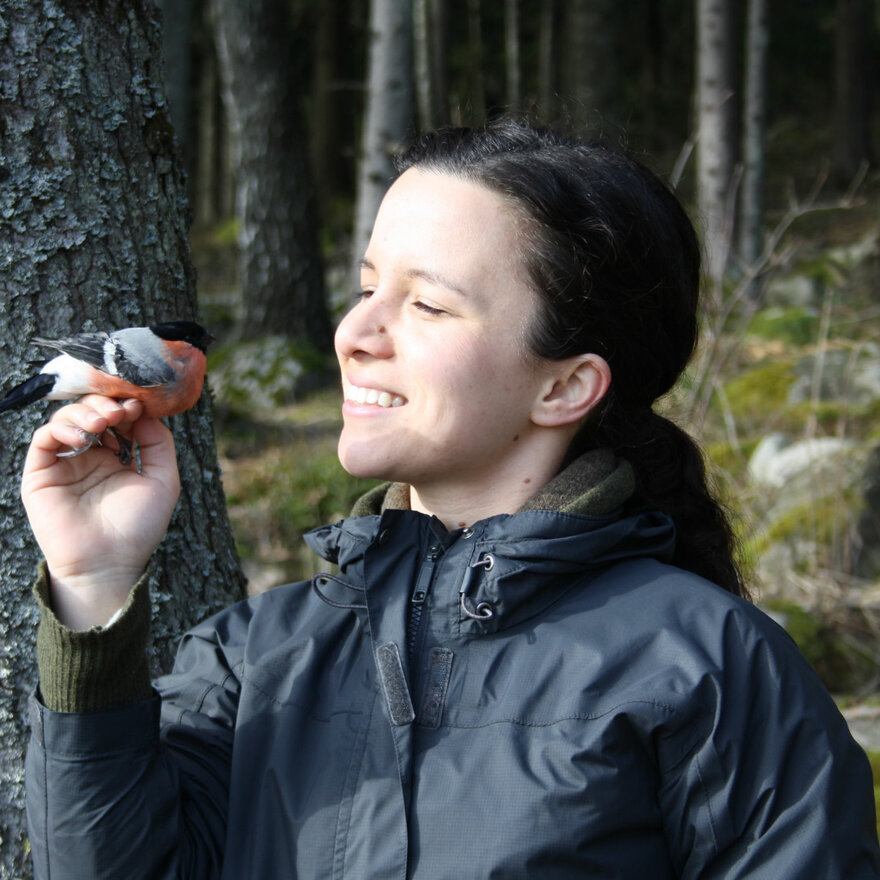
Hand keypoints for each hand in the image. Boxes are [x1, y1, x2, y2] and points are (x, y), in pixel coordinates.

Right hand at [21, 395, 180, 628]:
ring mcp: (65, 464)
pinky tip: (84, 436)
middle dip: (106, 404)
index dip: (127, 406)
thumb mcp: (164, 480)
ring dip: (85, 412)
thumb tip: (146, 411)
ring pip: (66, 419)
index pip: (118, 417)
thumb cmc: (138, 528)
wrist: (109, 563)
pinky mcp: (41, 474)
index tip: (138, 404)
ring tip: (104, 422)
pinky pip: (43, 439)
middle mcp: (90, 457)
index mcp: (118, 457)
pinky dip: (62, 427)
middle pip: (91, 412)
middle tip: (119, 411)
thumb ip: (159, 444)